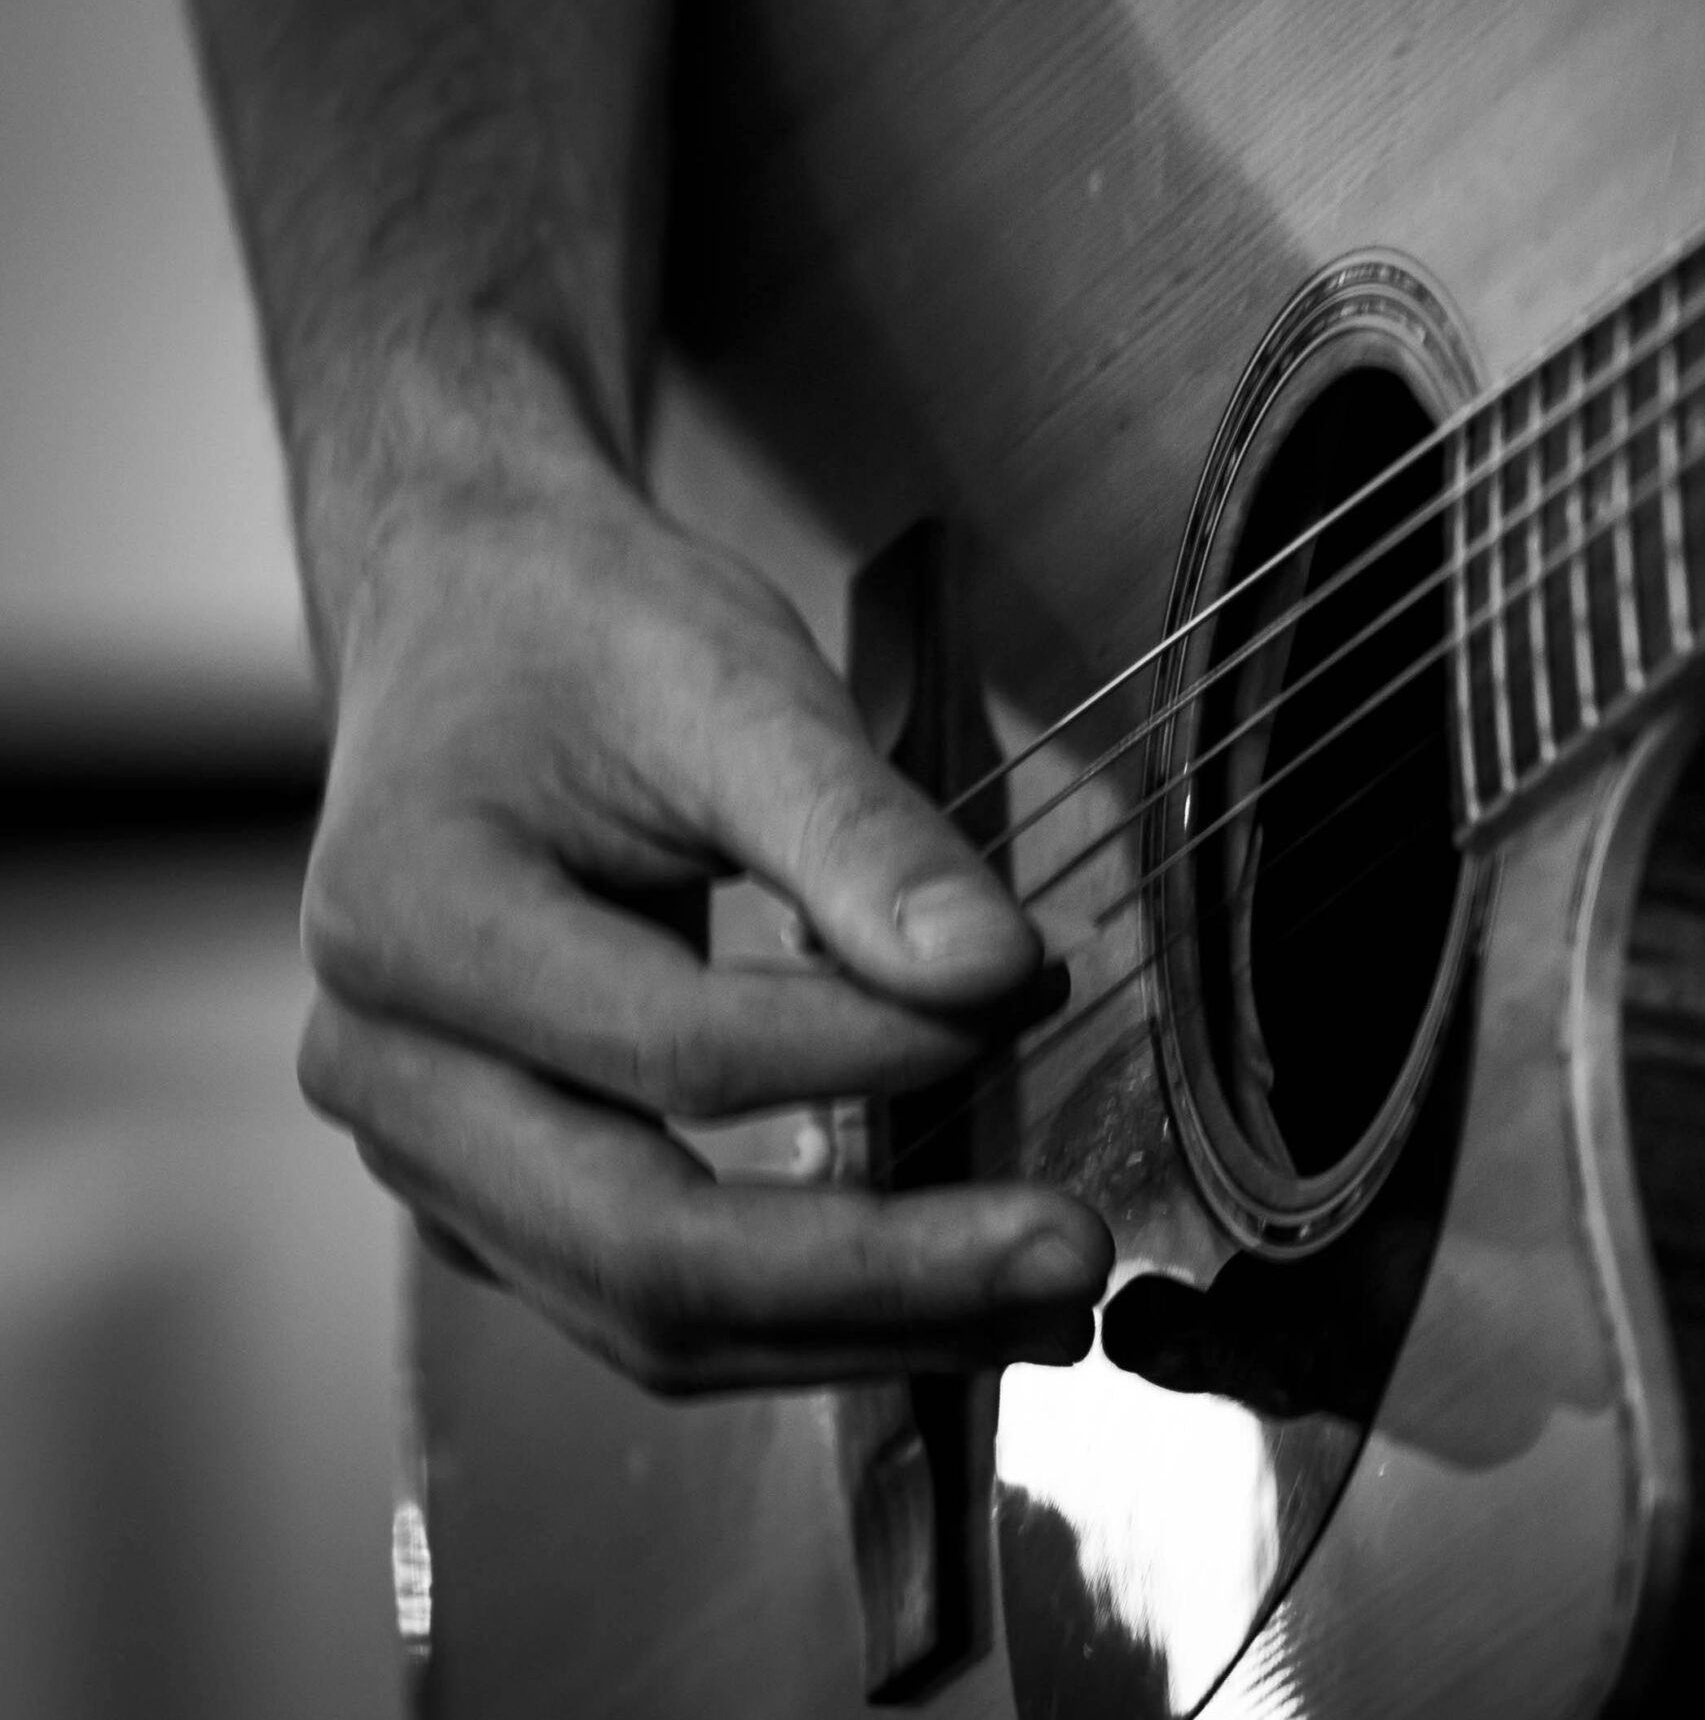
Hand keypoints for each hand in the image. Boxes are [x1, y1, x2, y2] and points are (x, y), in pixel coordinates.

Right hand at [294, 464, 1112, 1392]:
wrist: (475, 619)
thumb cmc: (584, 636)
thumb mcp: (729, 684)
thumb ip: (860, 837)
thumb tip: (999, 972)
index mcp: (413, 923)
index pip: (678, 1050)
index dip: (875, 1049)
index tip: (1028, 1000)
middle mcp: (388, 1070)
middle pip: (643, 1247)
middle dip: (883, 1275)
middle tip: (1072, 1261)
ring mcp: (429, 1152)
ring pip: (647, 1314)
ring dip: (861, 1330)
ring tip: (1041, 1310)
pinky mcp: (495, 1191)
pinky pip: (647, 1295)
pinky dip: (800, 1314)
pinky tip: (937, 1288)